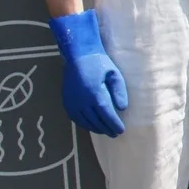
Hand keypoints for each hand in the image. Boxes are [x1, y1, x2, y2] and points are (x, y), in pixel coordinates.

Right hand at [50, 9, 127, 136]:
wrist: (78, 55)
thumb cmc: (100, 63)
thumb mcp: (114, 74)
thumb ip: (119, 92)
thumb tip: (122, 109)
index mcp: (95, 94)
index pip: (107, 115)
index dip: (114, 125)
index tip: (121, 130)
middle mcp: (82, 101)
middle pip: (96, 121)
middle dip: (107, 129)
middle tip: (115, 133)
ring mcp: (72, 102)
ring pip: (85, 122)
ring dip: (96, 128)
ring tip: (105, 131)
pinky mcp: (66, 102)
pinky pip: (75, 118)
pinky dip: (84, 124)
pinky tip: (91, 125)